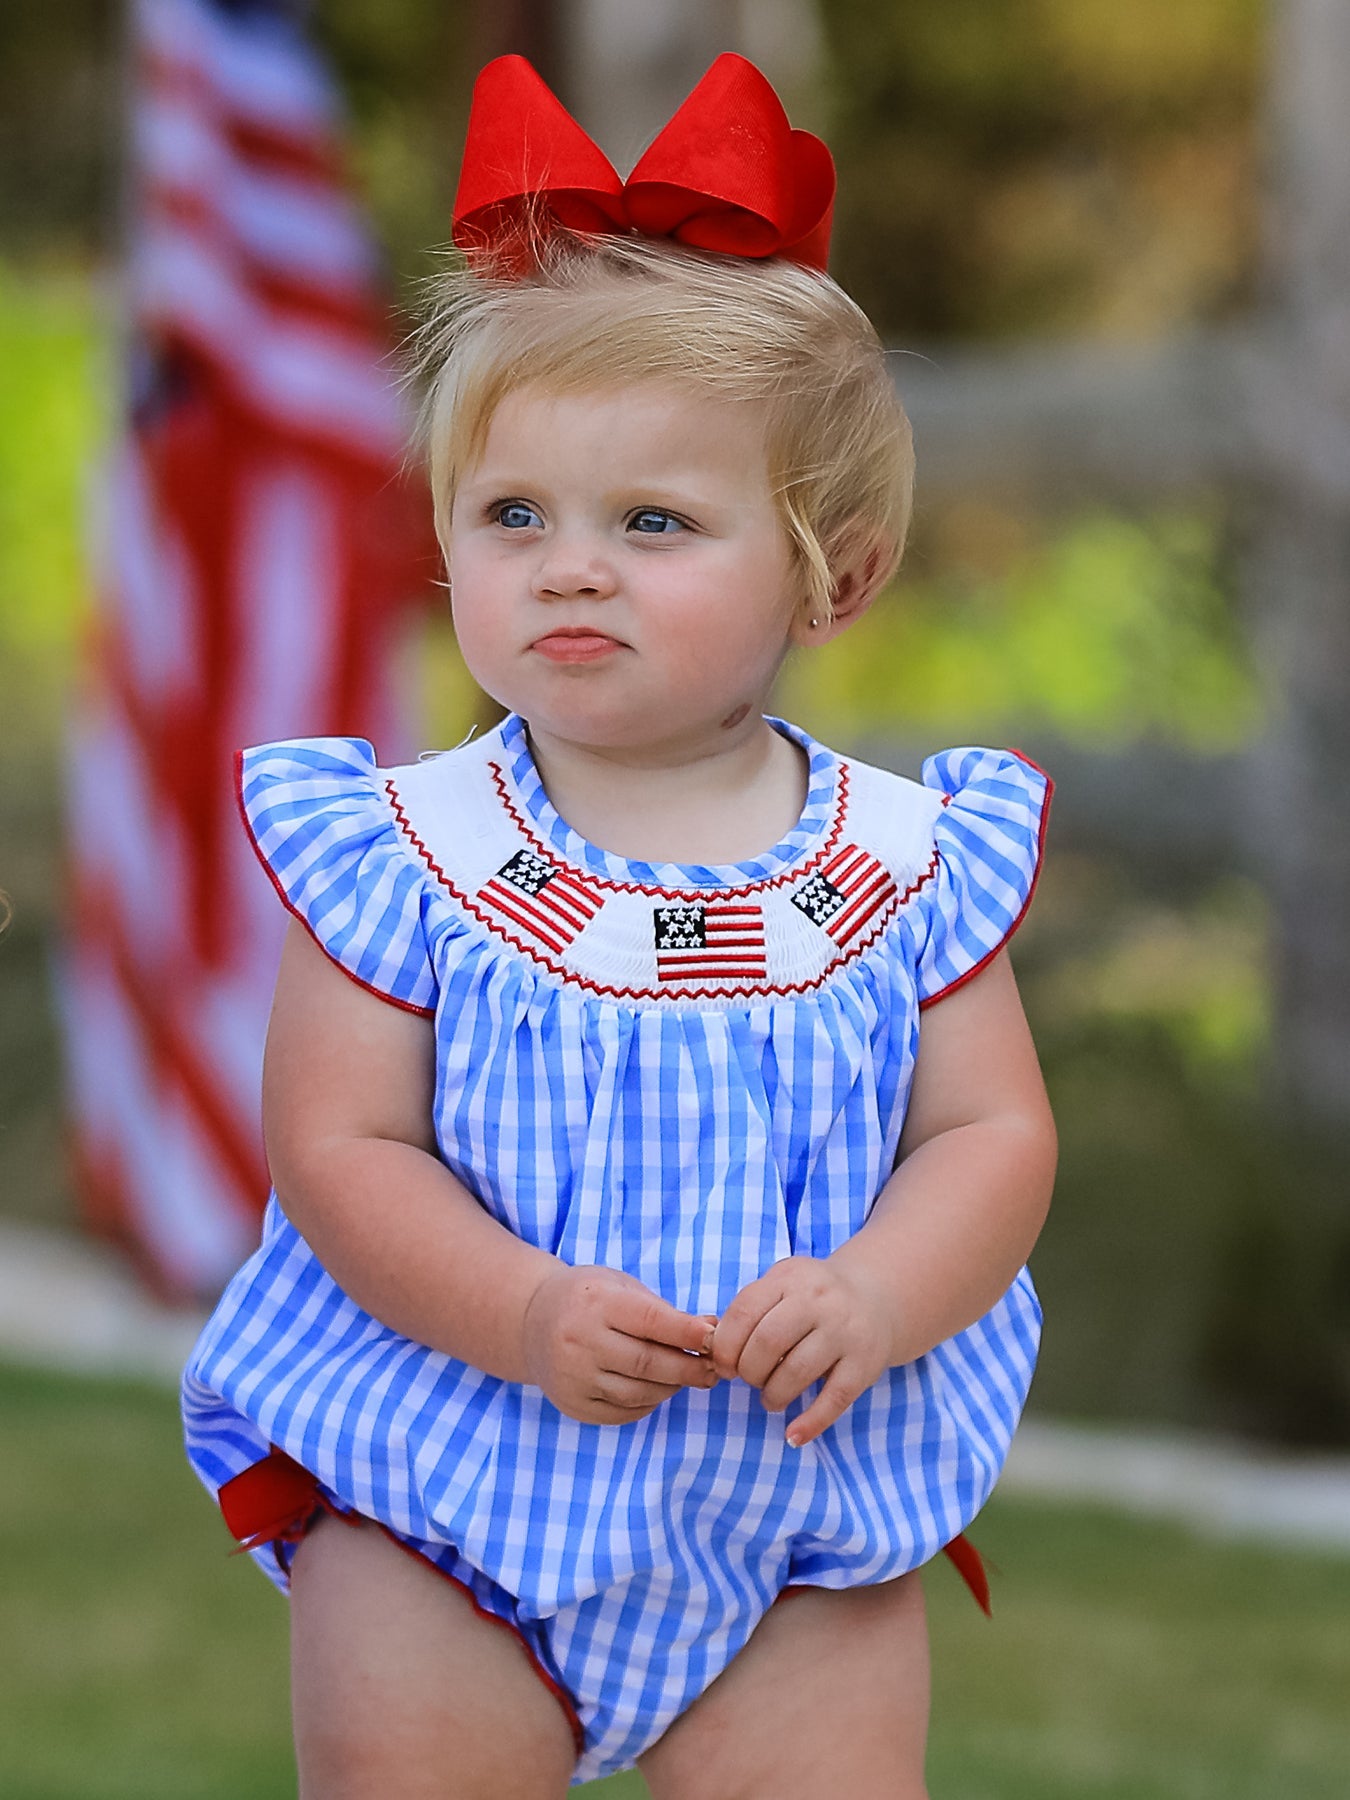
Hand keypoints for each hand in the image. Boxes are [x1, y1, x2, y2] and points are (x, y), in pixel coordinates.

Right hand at [520, 1263, 718, 1424]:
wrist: (530, 1322)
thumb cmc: (588, 1298)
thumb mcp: (620, 1286)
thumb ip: (663, 1310)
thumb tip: (711, 1330)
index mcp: (595, 1302)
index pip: (651, 1321)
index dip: (688, 1332)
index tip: (716, 1338)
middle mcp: (579, 1341)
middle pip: (648, 1364)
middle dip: (689, 1368)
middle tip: (713, 1369)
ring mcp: (572, 1377)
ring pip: (639, 1393)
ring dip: (672, 1387)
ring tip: (687, 1376)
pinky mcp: (572, 1404)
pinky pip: (623, 1412)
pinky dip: (649, 1403)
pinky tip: (658, 1388)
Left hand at [710, 1256, 894, 1446]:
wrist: (878, 1296)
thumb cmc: (813, 1298)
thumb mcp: (783, 1285)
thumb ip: (751, 1310)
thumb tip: (714, 1354)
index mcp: (790, 1278)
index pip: (744, 1312)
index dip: (725, 1346)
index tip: (724, 1365)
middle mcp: (819, 1300)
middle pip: (767, 1342)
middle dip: (748, 1371)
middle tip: (750, 1380)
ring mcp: (845, 1331)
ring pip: (797, 1372)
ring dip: (773, 1395)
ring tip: (771, 1399)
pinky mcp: (866, 1363)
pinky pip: (834, 1399)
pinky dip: (810, 1423)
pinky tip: (793, 1436)